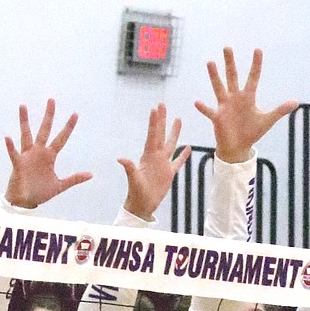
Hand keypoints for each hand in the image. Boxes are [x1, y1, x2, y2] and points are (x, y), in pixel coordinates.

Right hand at [4, 100, 91, 208]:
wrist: (25, 201)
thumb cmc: (40, 192)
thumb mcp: (60, 185)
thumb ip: (74, 179)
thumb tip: (91, 175)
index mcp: (49, 156)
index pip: (61, 138)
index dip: (68, 127)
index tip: (75, 114)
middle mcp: (39, 152)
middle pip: (45, 130)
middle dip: (49, 116)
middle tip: (52, 100)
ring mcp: (28, 157)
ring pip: (26, 135)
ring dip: (25, 122)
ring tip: (23, 106)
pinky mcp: (18, 165)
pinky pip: (14, 154)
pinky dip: (10, 147)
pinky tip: (8, 138)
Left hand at [119, 103, 191, 220]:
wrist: (142, 205)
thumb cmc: (136, 193)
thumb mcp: (134, 179)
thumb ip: (129, 168)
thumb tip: (121, 158)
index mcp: (148, 156)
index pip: (152, 135)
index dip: (154, 122)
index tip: (155, 108)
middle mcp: (155, 157)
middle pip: (160, 134)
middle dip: (161, 120)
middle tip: (162, 104)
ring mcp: (163, 164)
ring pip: (170, 144)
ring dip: (174, 132)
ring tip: (178, 119)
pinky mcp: (169, 174)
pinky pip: (177, 162)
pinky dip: (183, 155)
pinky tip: (188, 147)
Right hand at [194, 47, 296, 163]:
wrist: (238, 147)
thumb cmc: (252, 132)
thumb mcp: (267, 120)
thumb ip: (280, 110)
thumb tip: (296, 102)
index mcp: (247, 97)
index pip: (253, 77)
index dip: (256, 65)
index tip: (258, 50)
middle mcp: (235, 98)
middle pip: (232, 76)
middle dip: (230, 63)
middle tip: (227, 47)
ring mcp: (225, 106)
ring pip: (219, 88)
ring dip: (214, 76)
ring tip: (210, 62)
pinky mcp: (217, 117)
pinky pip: (209, 111)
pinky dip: (203, 107)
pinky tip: (196, 102)